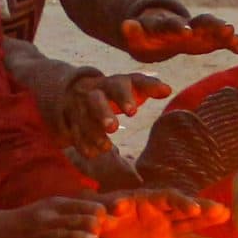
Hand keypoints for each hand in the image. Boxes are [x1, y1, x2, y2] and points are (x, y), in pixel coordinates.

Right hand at [0, 195, 107, 237]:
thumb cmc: (31, 222)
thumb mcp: (53, 211)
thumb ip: (79, 212)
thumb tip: (110, 210)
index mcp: (56, 206)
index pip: (82, 204)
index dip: (102, 206)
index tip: (124, 207)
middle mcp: (47, 219)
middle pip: (72, 219)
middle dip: (90, 221)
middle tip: (109, 224)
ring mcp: (36, 237)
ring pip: (58, 237)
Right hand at [57, 70, 172, 157]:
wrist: (75, 89)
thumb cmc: (114, 90)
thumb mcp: (130, 84)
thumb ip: (148, 86)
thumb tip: (168, 90)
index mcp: (111, 83)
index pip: (118, 85)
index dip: (124, 97)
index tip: (132, 112)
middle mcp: (93, 93)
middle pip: (95, 100)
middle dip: (103, 113)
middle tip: (113, 127)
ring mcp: (79, 106)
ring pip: (83, 118)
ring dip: (93, 132)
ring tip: (106, 147)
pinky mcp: (70, 120)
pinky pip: (73, 132)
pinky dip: (82, 143)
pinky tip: (92, 154)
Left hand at [95, 188, 229, 237]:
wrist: (102, 225)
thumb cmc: (102, 213)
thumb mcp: (102, 211)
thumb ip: (110, 210)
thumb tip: (115, 208)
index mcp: (147, 199)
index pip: (167, 198)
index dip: (181, 203)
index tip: (193, 210)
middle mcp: (160, 210)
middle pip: (184, 208)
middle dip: (202, 209)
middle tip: (221, 210)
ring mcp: (164, 225)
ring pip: (189, 223)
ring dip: (207, 220)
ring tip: (227, 215)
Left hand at [120, 6, 237, 60]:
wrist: (160, 34)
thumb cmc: (147, 38)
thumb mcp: (138, 38)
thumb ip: (133, 32)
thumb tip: (125, 24)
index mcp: (167, 25)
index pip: (172, 24)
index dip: (179, 27)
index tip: (186, 32)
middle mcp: (186, 24)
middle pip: (200, 21)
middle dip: (212, 25)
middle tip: (226, 28)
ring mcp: (199, 30)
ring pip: (213, 27)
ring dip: (224, 31)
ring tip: (235, 37)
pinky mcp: (208, 39)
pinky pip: (221, 40)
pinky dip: (230, 43)